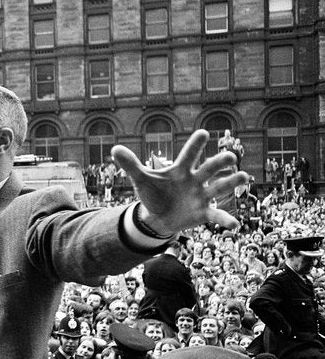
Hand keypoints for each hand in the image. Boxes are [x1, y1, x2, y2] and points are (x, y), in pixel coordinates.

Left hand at [111, 130, 248, 232]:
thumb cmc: (153, 192)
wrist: (157, 216)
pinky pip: (217, 215)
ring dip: (232, 182)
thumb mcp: (141, 179)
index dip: (195, 145)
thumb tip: (114, 149)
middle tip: (231, 156)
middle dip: (220, 162)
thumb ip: (131, 165)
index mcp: (181, 169)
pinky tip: (235, 224)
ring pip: (220, 187)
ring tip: (244, 177)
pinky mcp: (204, 212)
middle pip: (210, 168)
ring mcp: (202, 195)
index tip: (204, 134)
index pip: (189, 155)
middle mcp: (196, 179)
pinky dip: (226, 219)